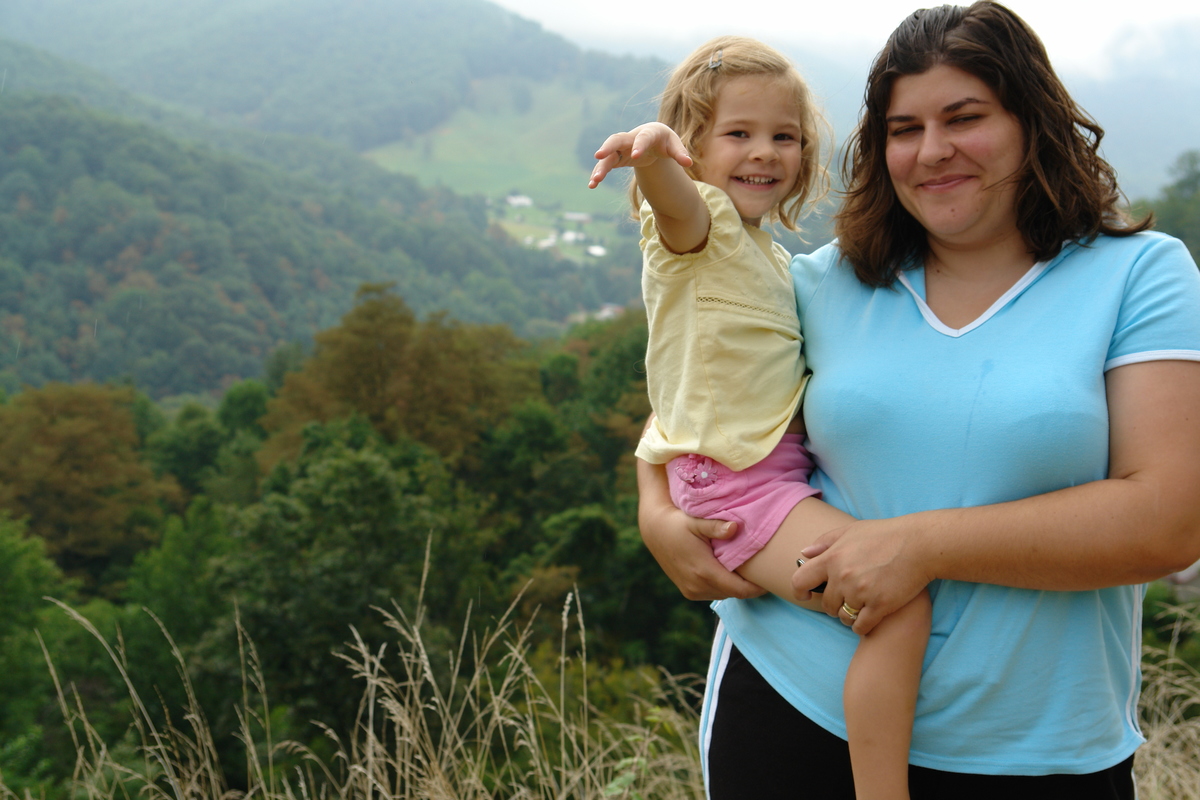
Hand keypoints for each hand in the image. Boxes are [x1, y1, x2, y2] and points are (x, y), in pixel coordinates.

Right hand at [588, 122, 693, 188]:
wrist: (653, 139)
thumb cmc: (665, 141)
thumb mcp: (674, 145)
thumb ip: (680, 153)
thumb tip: (688, 163)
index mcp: (649, 132)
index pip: (643, 137)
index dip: (639, 144)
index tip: (635, 155)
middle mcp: (631, 137)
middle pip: (616, 139)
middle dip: (608, 146)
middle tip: (598, 155)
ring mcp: (621, 147)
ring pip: (608, 155)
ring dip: (601, 167)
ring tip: (595, 181)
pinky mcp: (616, 158)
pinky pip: (605, 165)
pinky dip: (599, 174)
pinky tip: (592, 185)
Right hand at [640, 506, 766, 601]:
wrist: (654, 531)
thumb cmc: (677, 523)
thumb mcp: (696, 521)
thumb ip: (716, 527)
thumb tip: (735, 527)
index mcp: (703, 571)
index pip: (739, 590)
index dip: (757, 589)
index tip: (771, 580)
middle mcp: (697, 586)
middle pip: (734, 593)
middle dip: (749, 586)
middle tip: (764, 573)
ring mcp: (692, 591)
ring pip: (724, 594)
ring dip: (735, 586)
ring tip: (748, 572)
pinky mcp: (688, 591)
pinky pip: (713, 593)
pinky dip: (723, 586)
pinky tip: (728, 572)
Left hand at [791, 518, 931, 633]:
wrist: (919, 544)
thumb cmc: (885, 535)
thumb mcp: (851, 530)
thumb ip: (825, 542)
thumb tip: (804, 554)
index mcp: (832, 558)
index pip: (800, 581)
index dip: (800, 591)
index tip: (805, 595)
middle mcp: (843, 577)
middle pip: (826, 604)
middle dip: (833, 604)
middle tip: (844, 599)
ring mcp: (861, 592)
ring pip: (843, 617)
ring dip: (848, 615)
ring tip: (858, 608)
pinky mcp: (880, 605)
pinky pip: (861, 626)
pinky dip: (861, 627)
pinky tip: (867, 620)